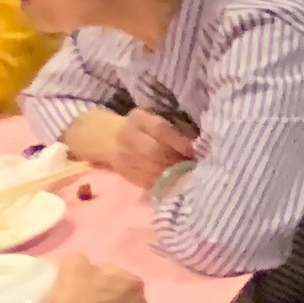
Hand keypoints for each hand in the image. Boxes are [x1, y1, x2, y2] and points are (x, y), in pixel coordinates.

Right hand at [61, 109, 194, 184]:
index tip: (194, 150)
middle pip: (155, 151)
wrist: (106, 137)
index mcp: (138, 119)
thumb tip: (198, 144)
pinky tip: (174, 182)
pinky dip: (162, 182)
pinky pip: (145, 180)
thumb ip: (172, 129)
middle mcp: (128, 137)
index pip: (160, 129)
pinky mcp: (123, 172)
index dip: (179, 141)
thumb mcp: (152, 119)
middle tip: (192, 165)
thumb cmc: (140, 127)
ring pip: (150, 168)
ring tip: (187, 174)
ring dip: (172, 173)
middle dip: (176, 159)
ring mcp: (123, 156)